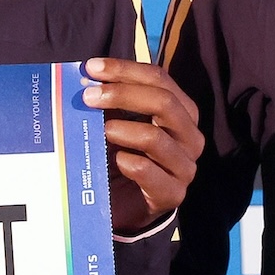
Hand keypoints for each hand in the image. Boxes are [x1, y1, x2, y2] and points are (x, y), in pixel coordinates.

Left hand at [82, 58, 203, 234]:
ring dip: (122, 129)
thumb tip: (85, 76)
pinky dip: (128, 162)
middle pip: (164, 102)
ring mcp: (185, 167)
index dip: (125, 70)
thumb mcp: (116, 122)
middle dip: (122, 94)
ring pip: (155, 138)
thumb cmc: (121, 156)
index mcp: (182, 112)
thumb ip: (108, 101)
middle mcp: (190, 137)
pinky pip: (148, 171)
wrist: (125, 205)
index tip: (92, 68)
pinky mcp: (172, 194)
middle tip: (88, 97)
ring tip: (100, 130)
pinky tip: (115, 160)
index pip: (160, 79)